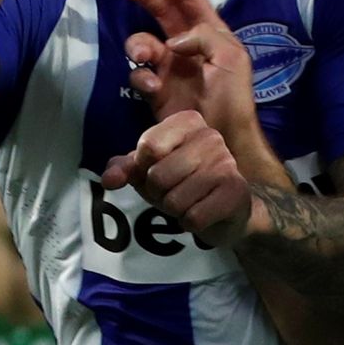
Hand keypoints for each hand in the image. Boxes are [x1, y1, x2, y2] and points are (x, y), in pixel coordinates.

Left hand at [102, 110, 252, 247]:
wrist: (229, 207)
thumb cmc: (185, 181)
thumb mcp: (151, 169)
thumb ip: (126, 169)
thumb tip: (108, 180)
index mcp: (188, 121)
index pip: (148, 146)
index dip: (143, 169)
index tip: (157, 170)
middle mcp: (210, 136)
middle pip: (157, 176)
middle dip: (158, 194)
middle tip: (174, 191)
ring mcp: (226, 163)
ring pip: (173, 200)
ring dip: (175, 210)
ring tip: (189, 201)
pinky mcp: (235, 192)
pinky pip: (192, 218)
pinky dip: (190, 223)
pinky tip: (203, 212)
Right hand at [123, 0, 258, 142]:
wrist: (224, 137)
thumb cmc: (233, 96)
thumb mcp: (232, 58)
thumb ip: (205, 36)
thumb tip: (174, 40)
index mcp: (209, 32)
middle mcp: (186, 45)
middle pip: (162, 12)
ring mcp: (170, 67)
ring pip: (143, 42)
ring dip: (138, 43)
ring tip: (144, 55)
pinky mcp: (156, 89)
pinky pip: (139, 75)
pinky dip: (140, 77)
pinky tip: (152, 87)